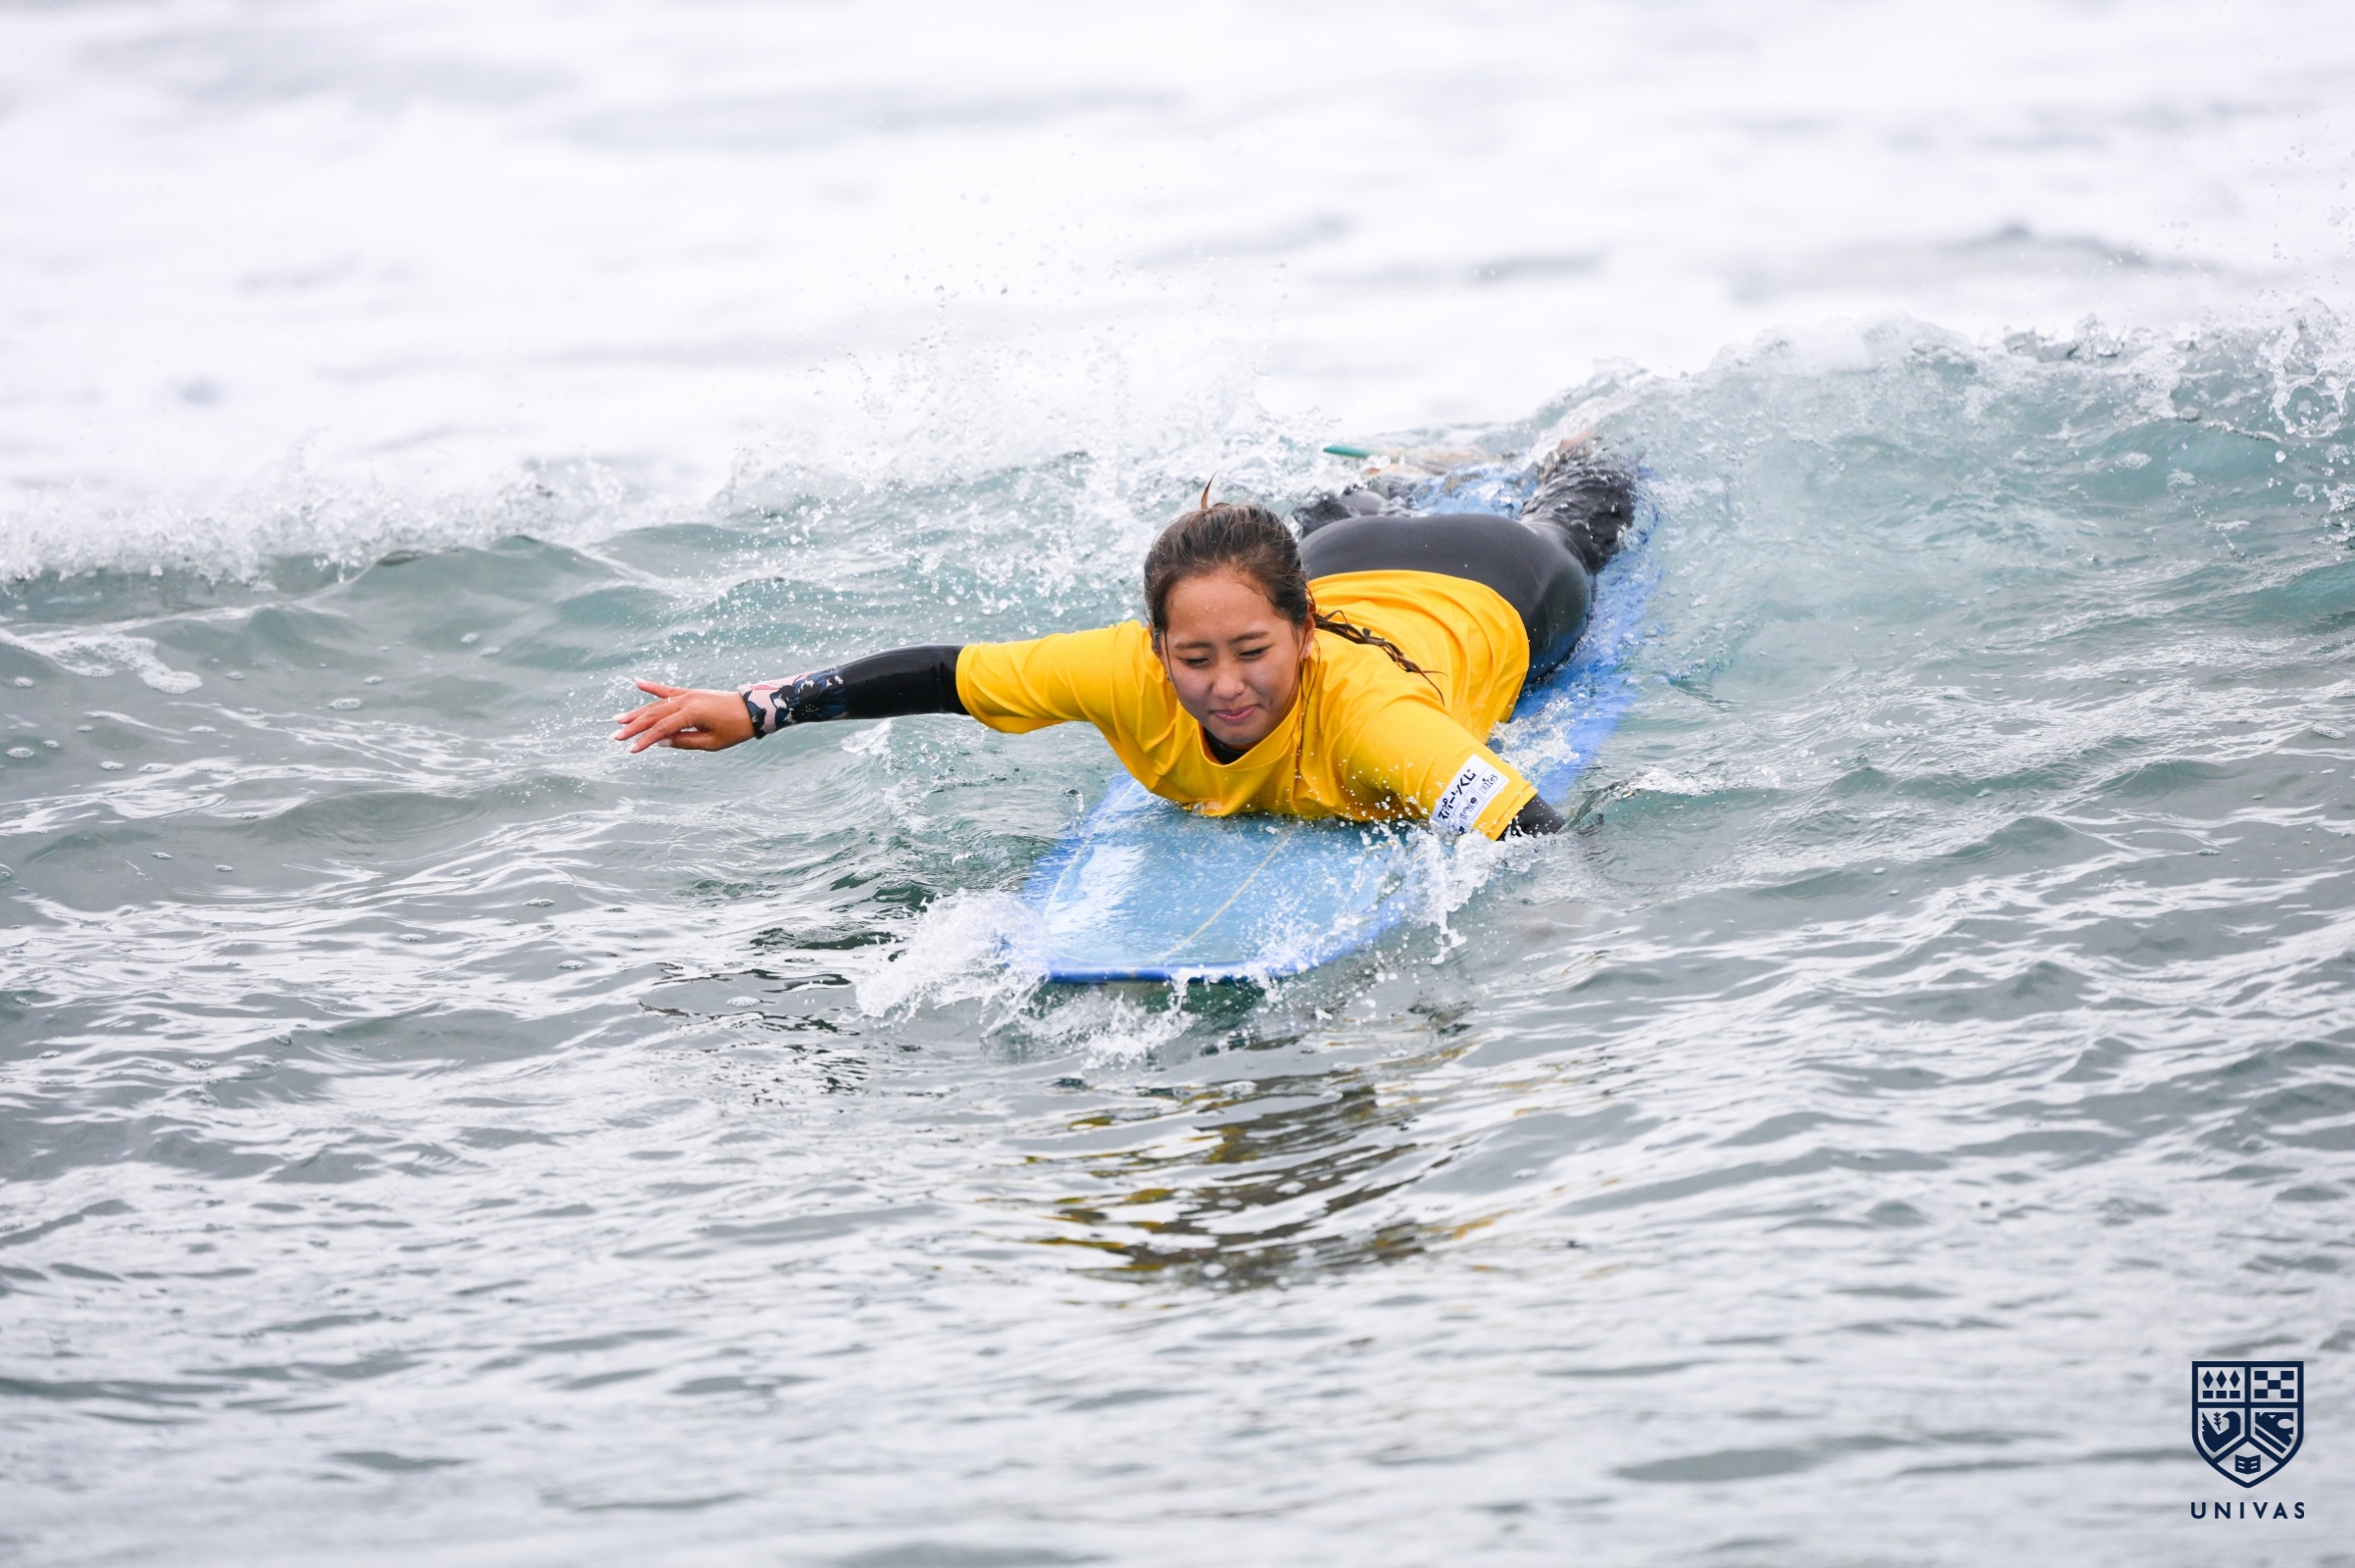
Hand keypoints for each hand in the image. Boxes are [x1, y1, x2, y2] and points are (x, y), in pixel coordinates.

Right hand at [611, 681, 755, 751]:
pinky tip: (636, 682)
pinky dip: (651, 687)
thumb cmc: (734, 729)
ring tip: (618, 719)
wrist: (752, 709)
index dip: (645, 740)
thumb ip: (684, 742)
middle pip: (654, 715)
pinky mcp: (690, 692)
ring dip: (636, 712)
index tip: (631, 749)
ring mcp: (687, 694)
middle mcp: (686, 701)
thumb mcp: (711, 742)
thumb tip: (660, 742)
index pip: (662, 728)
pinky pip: (667, 689)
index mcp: (692, 713)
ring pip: (656, 704)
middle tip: (615, 736)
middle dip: (633, 726)